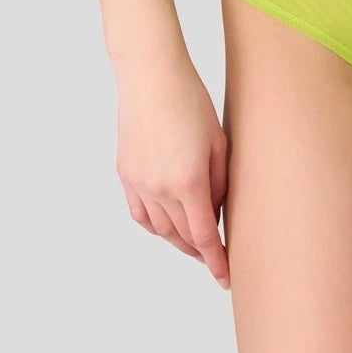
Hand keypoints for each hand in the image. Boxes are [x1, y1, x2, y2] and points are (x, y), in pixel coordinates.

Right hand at [115, 45, 231, 288]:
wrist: (151, 75)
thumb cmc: (190, 99)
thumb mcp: (218, 140)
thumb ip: (219, 181)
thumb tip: (216, 210)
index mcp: (188, 181)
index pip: (205, 236)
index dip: (216, 260)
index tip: (226, 277)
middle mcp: (160, 188)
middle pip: (182, 236)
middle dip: (200, 251)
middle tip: (216, 258)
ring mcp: (139, 182)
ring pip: (159, 229)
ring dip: (178, 240)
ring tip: (194, 242)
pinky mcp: (125, 173)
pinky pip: (140, 213)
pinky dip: (155, 225)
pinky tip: (166, 224)